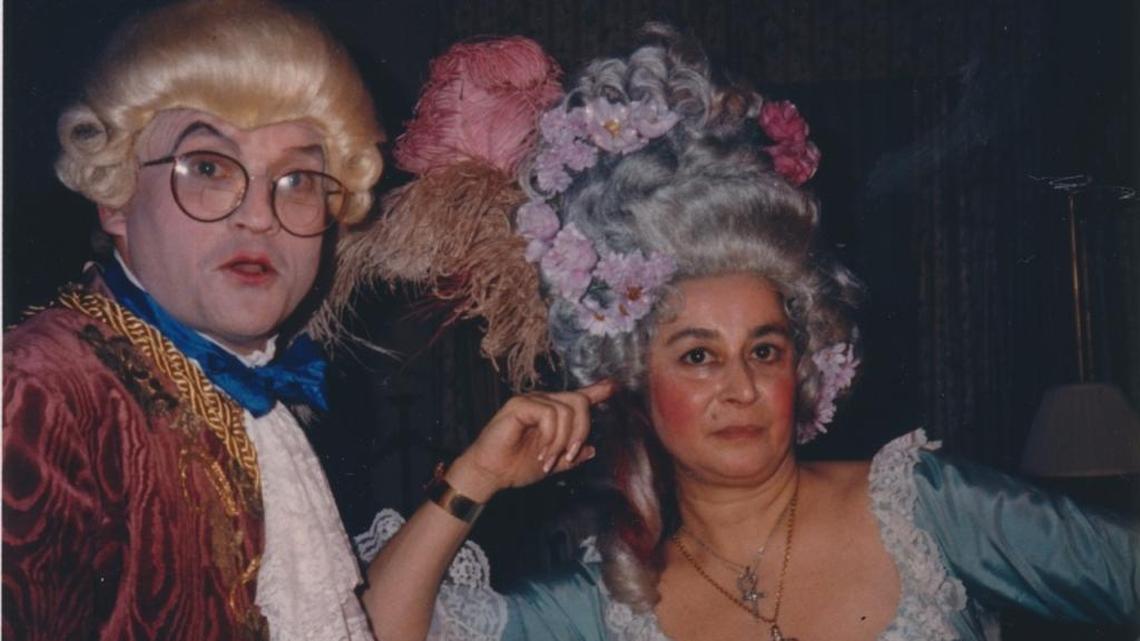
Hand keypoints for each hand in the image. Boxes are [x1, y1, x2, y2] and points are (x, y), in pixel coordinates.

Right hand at [446, 380, 615, 501]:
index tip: (614, 387)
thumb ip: (571, 457)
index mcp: (552, 413)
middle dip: (580, 432)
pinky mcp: (519, 406)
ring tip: (548, 459)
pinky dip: (550, 437)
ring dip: (562, 441)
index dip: (597, 391)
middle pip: (579, 402)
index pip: (578, 397)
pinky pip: (548, 414)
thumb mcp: (553, 463)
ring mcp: (531, 401)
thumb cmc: (515, 467)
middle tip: (569, 456)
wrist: (491, 474)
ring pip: (566, 411)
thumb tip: (592, 450)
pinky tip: (541, 451)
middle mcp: (543, 402)